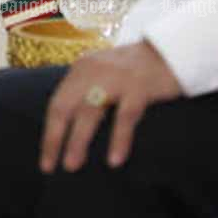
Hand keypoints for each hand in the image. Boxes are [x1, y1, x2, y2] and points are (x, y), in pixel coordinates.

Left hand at [39, 39, 182, 173]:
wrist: (172, 50)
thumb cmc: (136, 69)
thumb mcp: (104, 72)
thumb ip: (88, 90)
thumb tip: (70, 125)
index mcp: (82, 69)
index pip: (57, 103)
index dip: (49, 132)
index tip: (46, 159)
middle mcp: (93, 71)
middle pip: (65, 107)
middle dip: (54, 138)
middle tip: (49, 166)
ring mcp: (115, 78)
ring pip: (89, 112)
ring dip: (78, 141)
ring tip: (71, 165)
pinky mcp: (139, 87)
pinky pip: (125, 116)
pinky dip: (118, 139)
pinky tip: (114, 160)